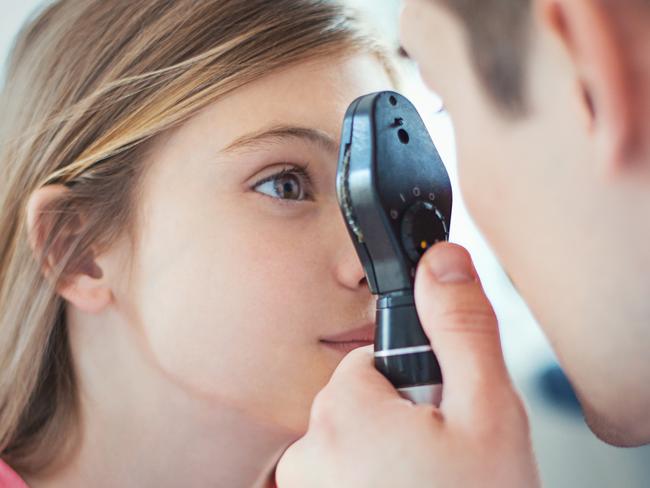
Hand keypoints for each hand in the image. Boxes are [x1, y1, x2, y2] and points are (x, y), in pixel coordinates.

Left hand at [275, 243, 539, 487]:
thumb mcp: (488, 412)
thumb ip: (460, 328)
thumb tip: (441, 260)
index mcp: (345, 410)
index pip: (368, 365)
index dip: (411, 387)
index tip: (435, 417)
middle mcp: (308, 451)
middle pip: (356, 405)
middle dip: (397, 423)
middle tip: (437, 461)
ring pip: (347, 446)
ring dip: (382, 460)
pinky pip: (335, 481)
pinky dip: (364, 487)